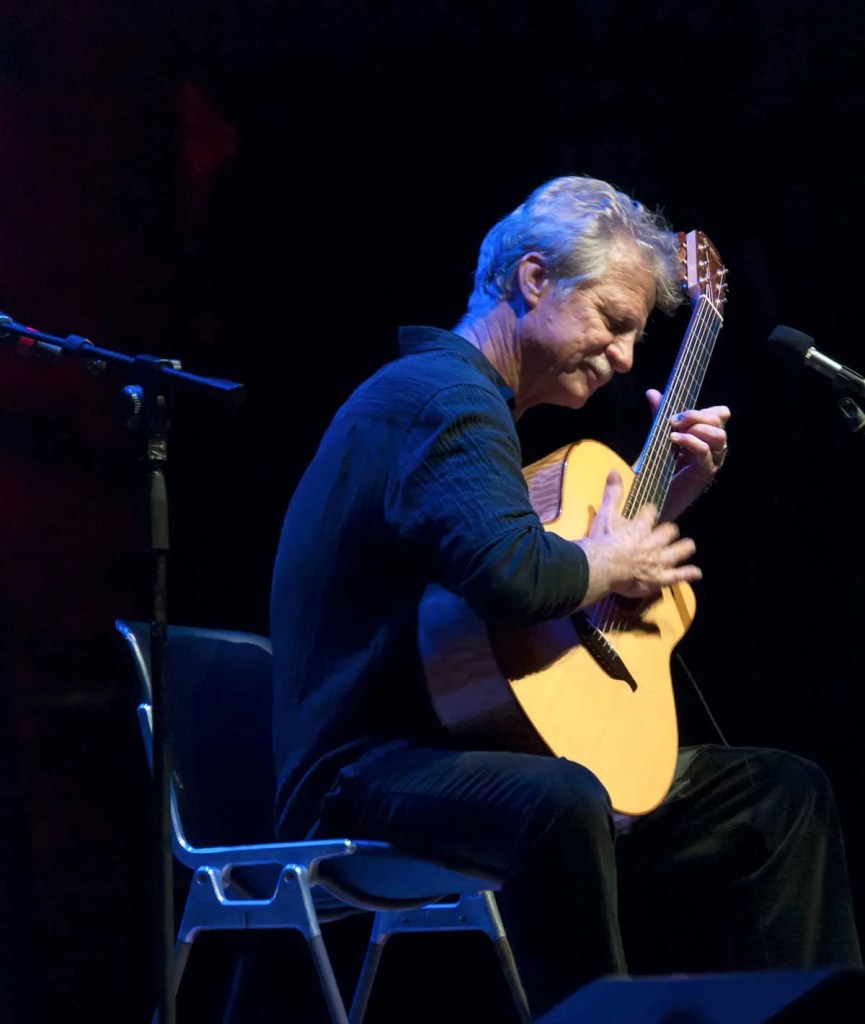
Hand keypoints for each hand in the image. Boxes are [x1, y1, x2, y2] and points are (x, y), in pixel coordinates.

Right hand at [576, 469, 701, 606]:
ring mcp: (659, 560)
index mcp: (641, 525)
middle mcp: (654, 541)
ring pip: (680, 550)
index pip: (650, 512)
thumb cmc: (603, 540)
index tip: (648, 512)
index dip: (649, 511)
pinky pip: (679, 575)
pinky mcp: (659, 577)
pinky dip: (688, 573)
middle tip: (668, 532)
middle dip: (669, 530)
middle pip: (669, 531)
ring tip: (687, 546)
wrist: (602, 566)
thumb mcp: (606, 513)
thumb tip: (614, 470)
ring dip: (684, 547)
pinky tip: (696, 572)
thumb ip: (613, 493)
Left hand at [645, 389, 730, 519]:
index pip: (720, 414)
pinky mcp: (704, 473)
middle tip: (674, 420)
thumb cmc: (656, 467)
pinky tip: (674, 440)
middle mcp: (713, 447)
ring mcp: (711, 461)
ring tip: (674, 433)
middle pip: (720, 421)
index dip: (705, 409)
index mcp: (706, 436)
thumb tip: (652, 392)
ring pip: (718, 435)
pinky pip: (705, 452)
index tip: (679, 413)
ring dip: (696, 428)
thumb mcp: (658, 435)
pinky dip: (690, 441)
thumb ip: (658, 415)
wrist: (650, 495)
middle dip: (696, 415)